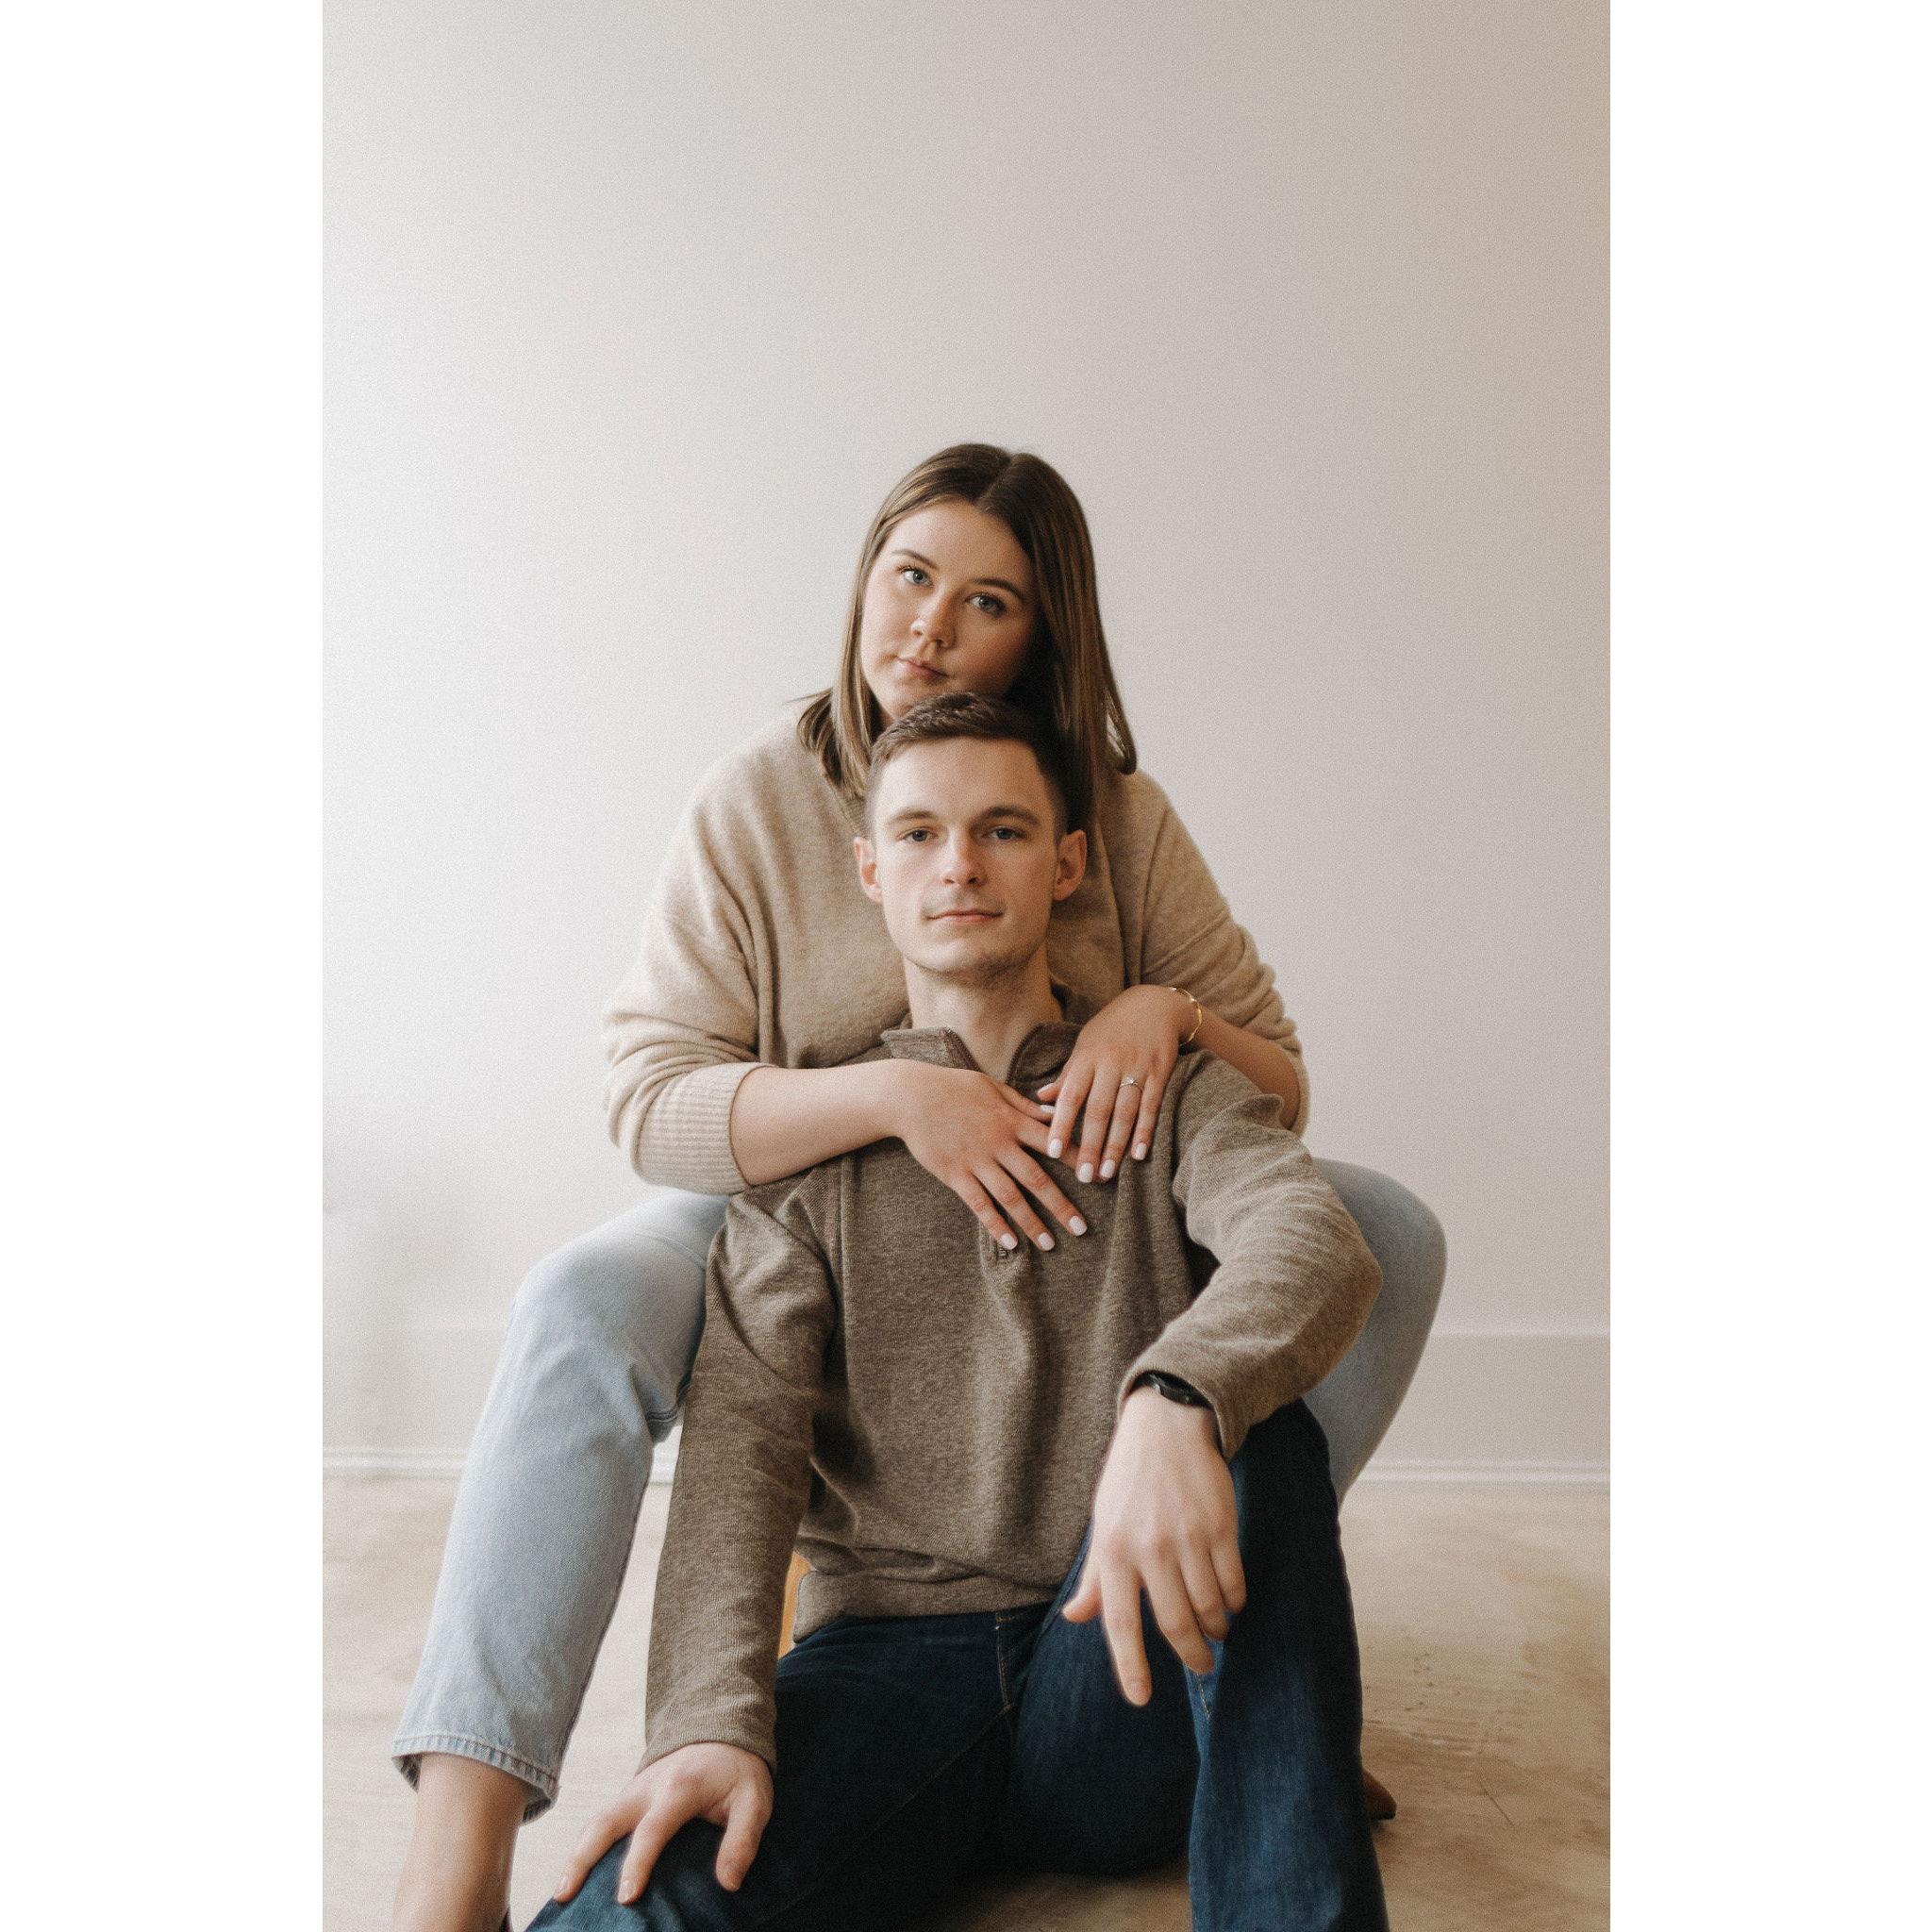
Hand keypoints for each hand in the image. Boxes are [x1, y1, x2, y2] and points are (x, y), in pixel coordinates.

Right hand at [551, 1742, 771, 1908]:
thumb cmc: (737, 1771)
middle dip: (583, 1858)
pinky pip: (601, 1821)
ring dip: (576, 1855)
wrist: (722, 1731)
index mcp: (680, 1787)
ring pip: (596, 1821)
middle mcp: (648, 1787)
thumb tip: (729, 1884)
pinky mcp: (629, 1796)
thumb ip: (742, 1840)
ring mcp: (634, 1790)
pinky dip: (584, 1847)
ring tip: (561, 1892)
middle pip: (605, 1821)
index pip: (653, 1828)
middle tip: (565, 1894)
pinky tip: (575, 1875)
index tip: (626, 1896)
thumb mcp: (754, 1800)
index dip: (638, 1862)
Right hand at [892, 1060, 1086, 1250]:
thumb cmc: (954, 1087)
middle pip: (1036, 1178)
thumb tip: (1052, 1112)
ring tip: (1050, 1244)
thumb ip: (1023, 1104)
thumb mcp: (992, 1087)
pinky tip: (1009, 1243)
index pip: (1052, 1142)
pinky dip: (995, 1224)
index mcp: (1011, 1120)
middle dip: (1061, 1205)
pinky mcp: (955, 1174)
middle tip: (1082, 1229)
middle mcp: (999, 1143)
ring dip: (1031, 1222)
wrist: (911, 1096)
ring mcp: (977, 1160)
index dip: (1076, 1160)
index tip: (1098, 1177)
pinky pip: (979, 1204)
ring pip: (1010, 1197)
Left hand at [1035, 986, 1192, 1182]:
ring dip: (1116, 1146)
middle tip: (1084, 1176)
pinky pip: (1152, 1106)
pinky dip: (1146, 1131)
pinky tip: (1139, 1155)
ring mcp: (1137, 1068)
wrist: (1153, 1005)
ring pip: (1125, 1113)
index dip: (1061, 1124)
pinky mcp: (1160, 1072)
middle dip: (1090, 1146)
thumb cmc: (1111, 1029)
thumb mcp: (1084, 1046)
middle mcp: (1111, 1063)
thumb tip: (1040, 1100)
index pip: (1071, 1095)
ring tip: (1107, 1173)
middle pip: (1099, 1110)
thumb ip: (1067, 1075)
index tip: (1053, 1152)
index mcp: (1087, 1058)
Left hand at [1061, 1388, 1245, 1702]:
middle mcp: (1148, 1548)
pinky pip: (1233, 1582)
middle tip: (1200, 1665)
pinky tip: (1230, 1601)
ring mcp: (1187, 1537)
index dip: (1131, 1665)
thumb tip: (1076, 1618)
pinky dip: (1234, 1600)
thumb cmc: (1128, 1481)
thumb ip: (1095, 1576)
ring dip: (1216, 1628)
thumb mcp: (1102, 1523)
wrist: (1167, 1427)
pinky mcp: (1220, 1526)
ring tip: (1216, 1630)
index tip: (1140, 1699)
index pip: (1119, 1622)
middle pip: (1174, 1623)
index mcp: (1112, 1550)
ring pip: (1209, 1607)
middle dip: (1191, 1655)